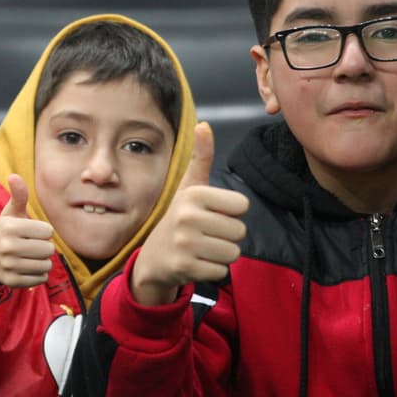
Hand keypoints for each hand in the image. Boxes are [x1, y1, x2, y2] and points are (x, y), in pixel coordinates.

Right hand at [0, 174, 55, 287]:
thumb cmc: (5, 231)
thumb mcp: (11, 213)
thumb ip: (19, 195)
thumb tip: (14, 176)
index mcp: (10, 227)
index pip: (48, 231)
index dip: (44, 232)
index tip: (33, 232)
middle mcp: (7, 246)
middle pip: (49, 249)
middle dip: (45, 247)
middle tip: (32, 246)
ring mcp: (8, 265)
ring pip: (46, 265)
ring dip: (43, 261)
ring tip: (31, 257)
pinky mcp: (11, 281)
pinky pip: (40, 279)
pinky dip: (38, 275)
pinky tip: (28, 268)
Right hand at [131, 122, 249, 305]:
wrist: (154, 257)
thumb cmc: (180, 218)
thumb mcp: (189, 188)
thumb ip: (201, 158)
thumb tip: (204, 125)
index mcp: (194, 194)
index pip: (242, 206)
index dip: (231, 213)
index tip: (212, 214)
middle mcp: (187, 216)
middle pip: (240, 231)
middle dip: (227, 236)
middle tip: (206, 235)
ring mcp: (184, 243)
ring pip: (233, 252)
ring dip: (222, 254)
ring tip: (202, 249)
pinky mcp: (184, 267)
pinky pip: (222, 271)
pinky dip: (213, 270)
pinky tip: (196, 263)